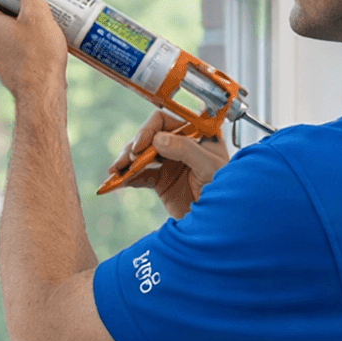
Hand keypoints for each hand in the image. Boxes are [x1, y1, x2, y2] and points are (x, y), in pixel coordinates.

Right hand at [110, 109, 229, 218]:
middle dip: (133, 148)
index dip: (149, 129)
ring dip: (125, 162)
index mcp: (195, 133)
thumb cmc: (226, 190)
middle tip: (126, 161)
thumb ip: (187, 150)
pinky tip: (116, 183)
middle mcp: (179, 144)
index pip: (164, 120)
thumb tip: (159, 139)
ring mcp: (168, 162)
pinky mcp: (160, 181)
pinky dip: (126, 179)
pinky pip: (138, 176)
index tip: (141, 145)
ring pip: (139, 155)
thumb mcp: (209, 167)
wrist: (221, 220)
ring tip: (115, 172)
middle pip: (147, 137)